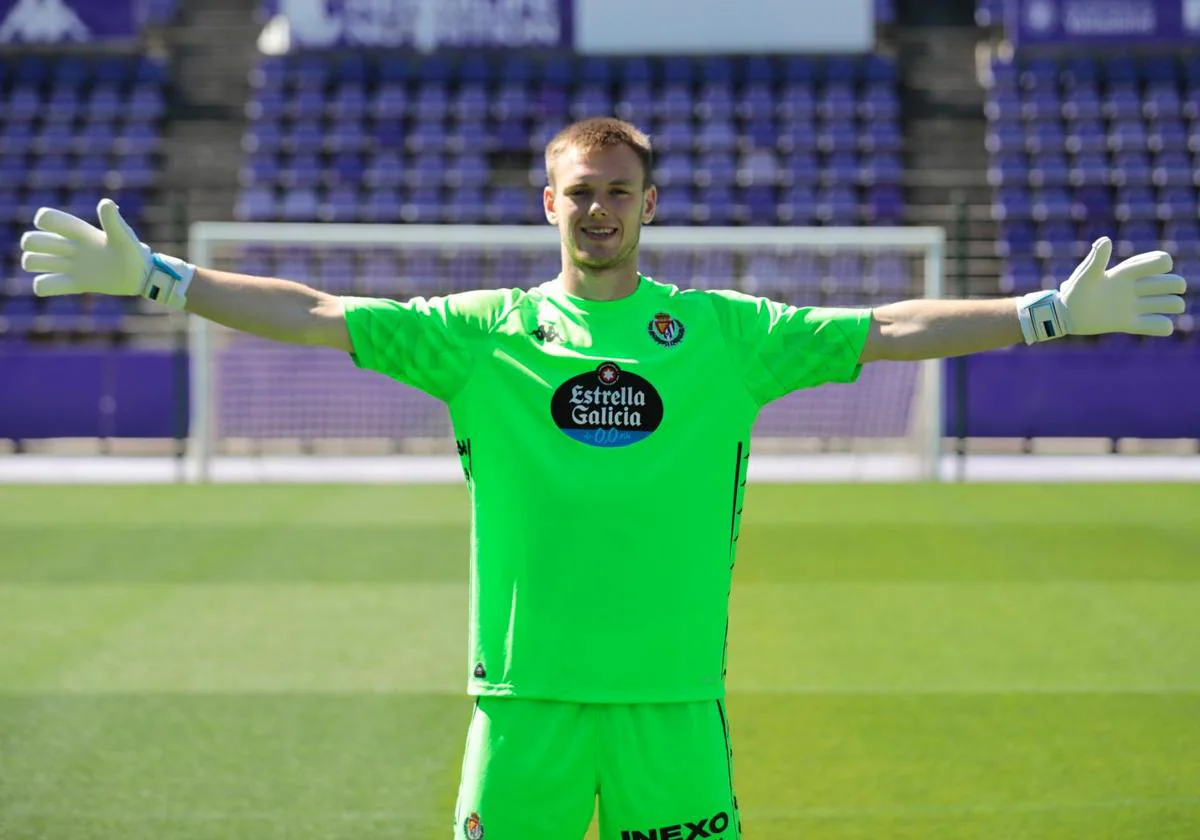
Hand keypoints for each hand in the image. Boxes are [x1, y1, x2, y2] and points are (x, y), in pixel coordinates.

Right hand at [20, 198, 192, 307]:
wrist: (143, 277)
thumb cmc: (134, 253)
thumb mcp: (123, 236)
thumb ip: (113, 221)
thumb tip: (106, 203)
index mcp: (79, 232)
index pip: (48, 218)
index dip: (44, 220)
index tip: (61, 231)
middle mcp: (70, 247)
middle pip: (32, 240)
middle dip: (34, 244)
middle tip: (58, 253)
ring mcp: (71, 266)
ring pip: (32, 261)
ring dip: (35, 264)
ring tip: (59, 269)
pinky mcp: (76, 283)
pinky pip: (45, 286)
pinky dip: (43, 286)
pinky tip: (61, 284)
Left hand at [1018, 237, 1187, 342]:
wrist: (1064, 315)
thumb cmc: (1073, 292)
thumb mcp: (1085, 275)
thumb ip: (1096, 259)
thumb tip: (1106, 240)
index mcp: (1126, 273)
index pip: (1155, 262)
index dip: (1162, 262)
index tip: (1164, 265)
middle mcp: (1134, 289)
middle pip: (1167, 283)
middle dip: (1174, 284)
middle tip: (1176, 289)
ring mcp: (1133, 306)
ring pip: (1166, 304)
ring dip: (1172, 305)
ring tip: (1172, 306)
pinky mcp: (1128, 324)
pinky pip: (1153, 326)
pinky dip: (1162, 326)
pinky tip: (1164, 326)